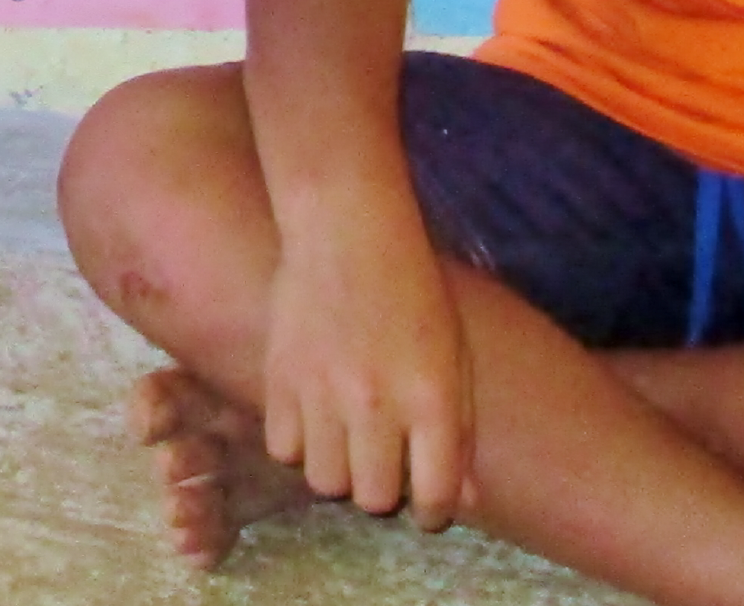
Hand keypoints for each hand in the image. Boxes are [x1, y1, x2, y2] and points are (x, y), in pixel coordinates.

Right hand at [262, 189, 475, 531]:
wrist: (346, 231)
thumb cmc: (414, 291)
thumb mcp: (455, 358)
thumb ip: (459, 431)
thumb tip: (464, 500)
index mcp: (431, 398)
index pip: (435, 495)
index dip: (436, 512)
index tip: (430, 503)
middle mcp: (376, 403)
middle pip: (374, 499)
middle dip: (384, 490)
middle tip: (385, 462)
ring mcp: (322, 393)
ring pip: (325, 482)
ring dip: (340, 471)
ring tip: (347, 440)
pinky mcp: (279, 380)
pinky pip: (284, 450)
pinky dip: (300, 444)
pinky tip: (314, 417)